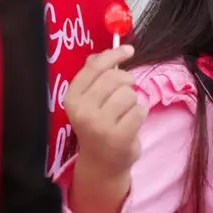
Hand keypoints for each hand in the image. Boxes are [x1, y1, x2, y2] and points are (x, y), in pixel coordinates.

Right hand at [64, 46, 144, 179]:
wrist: (101, 163)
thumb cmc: (98, 124)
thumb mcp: (89, 100)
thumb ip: (94, 75)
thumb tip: (101, 53)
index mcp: (72, 98)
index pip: (94, 67)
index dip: (113, 54)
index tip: (128, 50)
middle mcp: (82, 111)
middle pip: (115, 78)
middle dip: (126, 81)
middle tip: (124, 94)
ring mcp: (100, 126)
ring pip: (130, 94)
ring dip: (133, 101)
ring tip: (123, 114)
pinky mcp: (119, 137)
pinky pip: (140, 110)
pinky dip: (140, 114)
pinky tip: (130, 124)